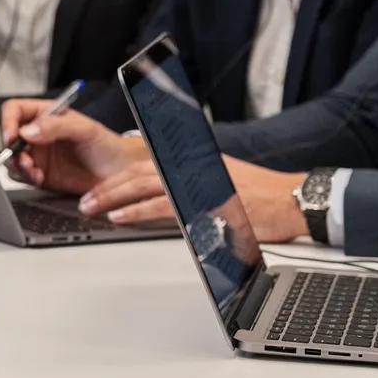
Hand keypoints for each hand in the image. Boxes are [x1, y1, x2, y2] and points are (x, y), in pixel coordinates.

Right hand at [0, 98, 146, 196]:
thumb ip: (56, 126)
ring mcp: (39, 155)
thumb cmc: (108, 146)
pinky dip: (26, 178)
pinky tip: (39, 177)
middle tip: (24, 158)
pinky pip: (22, 176)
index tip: (12, 135)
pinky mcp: (40, 175)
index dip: (8, 121)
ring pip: (13, 158)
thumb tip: (28, 130)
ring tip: (34, 170)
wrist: (119, 174)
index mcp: (47, 115)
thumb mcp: (85, 129)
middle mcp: (39, 134)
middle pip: (10, 136)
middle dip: (12, 148)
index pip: (16, 110)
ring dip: (18, 165)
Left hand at [73, 157, 306, 240]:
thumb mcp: (220, 182)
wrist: (292, 199)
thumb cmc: (261, 195)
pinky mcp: (204, 202)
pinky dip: (140, 211)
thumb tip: (165, 195)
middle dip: (108, 186)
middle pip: (139, 172)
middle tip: (86, 200)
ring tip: (94, 207)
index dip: (119, 175)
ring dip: (115, 197)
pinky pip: (164, 206)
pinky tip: (123, 217)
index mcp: (192, 160)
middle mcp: (191, 166)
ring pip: (145, 185)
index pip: (148, 164)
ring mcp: (196, 183)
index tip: (99, 185)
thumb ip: (192, 186)